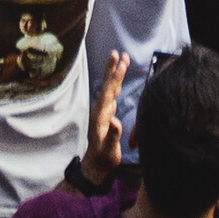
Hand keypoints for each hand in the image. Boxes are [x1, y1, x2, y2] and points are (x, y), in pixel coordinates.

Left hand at [83, 52, 130, 179]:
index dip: (115, 79)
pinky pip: (112, 93)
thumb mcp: (109, 150)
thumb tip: (116, 121)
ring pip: (109, 87)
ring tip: (119, 57)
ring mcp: (103, 111)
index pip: (108, 93)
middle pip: (107, 86)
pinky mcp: (106, 113)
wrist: (97, 164)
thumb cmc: (104, 158)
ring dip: (114, 72)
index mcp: (100, 116)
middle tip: (118, 53)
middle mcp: (100, 110)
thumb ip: (113, 136)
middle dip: (113, 69)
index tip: (121, 65)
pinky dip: (116, 82)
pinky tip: (118, 75)